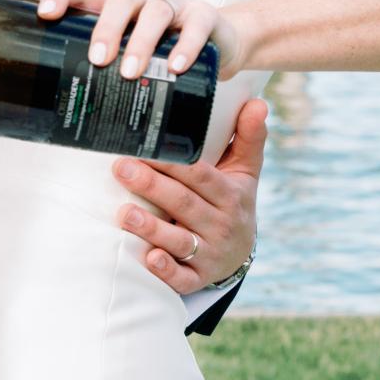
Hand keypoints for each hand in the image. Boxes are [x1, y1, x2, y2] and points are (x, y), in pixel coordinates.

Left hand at [38, 0, 242, 77]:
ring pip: (156, 12)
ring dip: (142, 42)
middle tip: (98, 60)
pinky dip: (186, 45)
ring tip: (131, 72)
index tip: (45, 14)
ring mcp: (175, 2)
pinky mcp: (205, 14)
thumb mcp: (133, 52)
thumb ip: (108, 70)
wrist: (221, 43)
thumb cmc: (166, 48)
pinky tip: (176, 67)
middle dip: (106, 30)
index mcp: (118, 4)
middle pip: (120, 1)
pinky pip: (196, 25)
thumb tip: (71, 108)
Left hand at [113, 98, 267, 293]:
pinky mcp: (198, 277)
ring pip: (179, 241)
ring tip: (123, 213)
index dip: (173, 161)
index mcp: (230, 194)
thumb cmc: (233, 201)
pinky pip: (182, 277)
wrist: (240, 252)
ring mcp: (209, 253)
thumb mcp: (245, 171)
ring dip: (151, 228)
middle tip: (120, 168)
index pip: (200, 175)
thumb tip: (258, 102)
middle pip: (184, 204)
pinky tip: (149, 258)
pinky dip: (166, 270)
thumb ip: (248, 137)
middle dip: (152, 186)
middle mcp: (221, 224)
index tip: (146, 145)